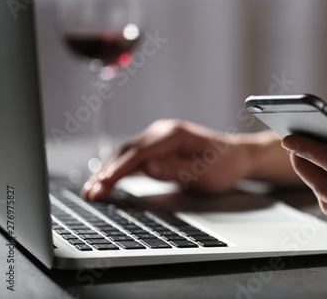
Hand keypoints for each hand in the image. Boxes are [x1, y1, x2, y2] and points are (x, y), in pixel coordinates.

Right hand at [82, 120, 251, 200]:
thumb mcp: (203, 171)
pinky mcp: (157, 148)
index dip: (120, 169)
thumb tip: (146, 166)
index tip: (104, 183)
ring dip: (108, 172)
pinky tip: (105, 182)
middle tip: (90, 193)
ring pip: (126, 155)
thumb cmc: (223, 166)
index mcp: (174, 135)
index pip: (140, 152)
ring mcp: (159, 139)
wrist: (236, 158)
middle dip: (107, 172)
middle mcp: (162, 132)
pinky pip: (134, 159)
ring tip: (91, 191)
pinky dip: (119, 171)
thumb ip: (174, 168)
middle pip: (128, 152)